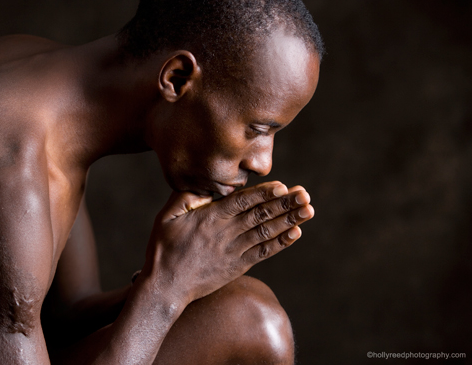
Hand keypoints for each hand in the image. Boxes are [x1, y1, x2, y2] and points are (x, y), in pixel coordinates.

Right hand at [140, 181, 313, 306]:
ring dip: (290, 220)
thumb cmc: (163, 248)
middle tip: (305, 193)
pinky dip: (281, 243)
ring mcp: (234, 252)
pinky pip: (264, 253)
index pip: (242, 202)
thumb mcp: (166, 217)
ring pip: (266, 232)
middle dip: (285, 203)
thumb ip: (185, 197)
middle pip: (261, 215)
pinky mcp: (237, 266)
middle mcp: (226, 234)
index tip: (282, 185)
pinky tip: (295, 233)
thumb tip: (206, 184)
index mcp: (210, 219)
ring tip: (308, 210)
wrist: (165, 287)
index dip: (264, 193)